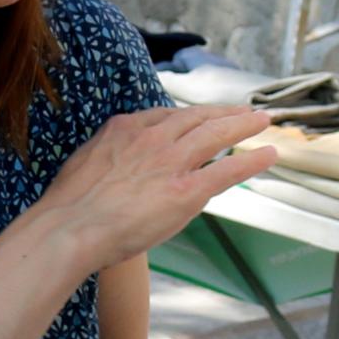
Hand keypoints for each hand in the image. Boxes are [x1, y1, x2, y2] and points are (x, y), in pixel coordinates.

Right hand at [28, 106, 277, 271]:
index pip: (167, 116)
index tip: (202, 116)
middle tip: (244, 110)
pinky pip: (227, 170)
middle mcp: (152, 138)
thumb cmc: (69, 206)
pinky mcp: (185, 191)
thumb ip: (111, 157)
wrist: (71, 227)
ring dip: (244, 125)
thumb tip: (122, 165)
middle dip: (224, 112)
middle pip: (197, 117)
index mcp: (125, 128)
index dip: (190, 116)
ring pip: (216, 134)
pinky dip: (251, 160)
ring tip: (263, 121)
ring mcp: (171, 162)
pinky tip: (269, 154)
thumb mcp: (87, 163)